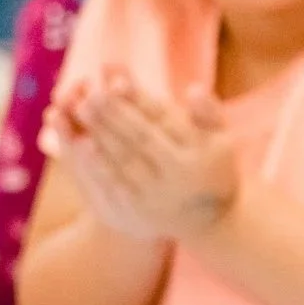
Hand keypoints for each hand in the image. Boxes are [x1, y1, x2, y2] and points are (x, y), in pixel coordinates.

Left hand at [51, 71, 238, 241]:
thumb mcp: (222, 139)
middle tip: (91, 92)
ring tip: (80, 108)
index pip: (163, 121)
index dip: (138, 100)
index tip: (116, 81)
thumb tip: (193, 88)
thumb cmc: (213, 168)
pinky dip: (96, 163)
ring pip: (122, 160)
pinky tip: (82, 144)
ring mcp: (155, 198)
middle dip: (113, 114)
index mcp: (198, 156)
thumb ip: (209, 112)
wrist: (209, 223)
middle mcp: (177, 178)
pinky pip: (112, 184)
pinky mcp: (137, 213)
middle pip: (139, 139)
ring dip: (100, 134)